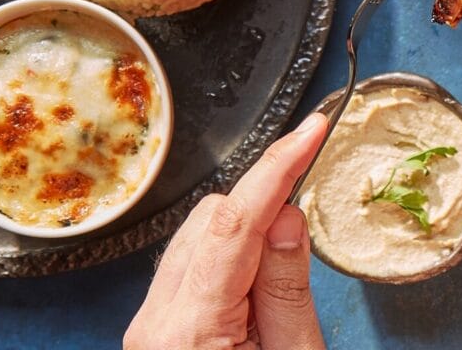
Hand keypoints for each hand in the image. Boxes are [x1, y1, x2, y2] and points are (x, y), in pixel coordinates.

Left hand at [125, 113, 329, 349]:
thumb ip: (287, 288)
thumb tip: (286, 217)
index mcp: (191, 330)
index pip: (235, 224)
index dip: (276, 169)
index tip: (310, 132)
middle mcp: (156, 321)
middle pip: (211, 220)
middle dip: (264, 215)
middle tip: (301, 251)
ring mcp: (151, 323)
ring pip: (199, 236)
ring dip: (247, 240)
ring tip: (277, 295)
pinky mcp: (158, 325)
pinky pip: (191, 266)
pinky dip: (230, 261)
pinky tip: (255, 297)